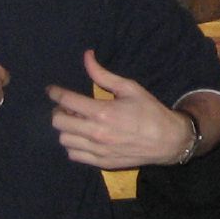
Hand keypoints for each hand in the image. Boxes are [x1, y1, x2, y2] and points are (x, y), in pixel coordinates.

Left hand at [47, 51, 187, 168]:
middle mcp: (95, 133)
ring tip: (78, 122)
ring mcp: (97, 150)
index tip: (52, 90)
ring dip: (66, 129)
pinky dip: (73, 145)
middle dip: (59, 111)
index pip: (66, 101)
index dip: (55, 93)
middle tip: (69, 107)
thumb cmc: (149, 111)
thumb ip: (103, 74)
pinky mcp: (101, 162)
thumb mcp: (129, 88)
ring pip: (64, 140)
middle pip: (59, 122)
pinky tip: (83, 137)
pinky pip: (74, 155)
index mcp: (102, 112)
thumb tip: (87, 56)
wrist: (167, 140)